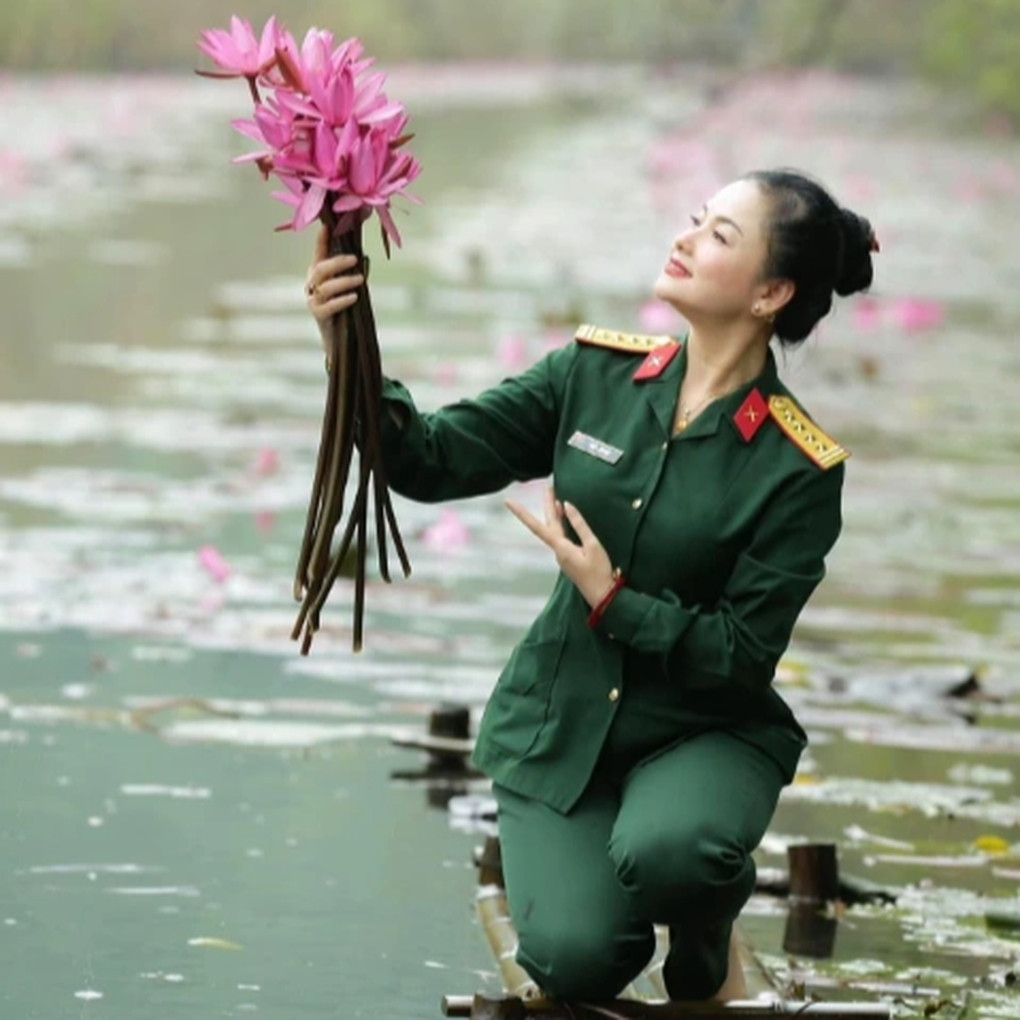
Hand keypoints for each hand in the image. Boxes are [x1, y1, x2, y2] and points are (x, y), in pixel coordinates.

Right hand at [306, 224, 364, 353]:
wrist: (339, 336)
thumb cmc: (345, 306)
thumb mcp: (348, 285)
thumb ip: (352, 271)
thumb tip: (363, 255)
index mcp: (318, 273)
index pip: (319, 253)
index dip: (321, 240)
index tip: (327, 227)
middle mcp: (313, 284)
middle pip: (321, 268)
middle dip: (337, 262)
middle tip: (355, 259)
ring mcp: (313, 299)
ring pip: (325, 287)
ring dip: (344, 281)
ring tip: (360, 280)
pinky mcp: (318, 315)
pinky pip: (328, 306)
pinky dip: (341, 300)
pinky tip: (354, 297)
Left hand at [505, 486, 614, 607]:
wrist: (603, 596)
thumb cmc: (599, 572)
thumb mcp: (593, 545)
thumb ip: (580, 525)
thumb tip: (567, 505)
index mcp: (561, 547)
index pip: (537, 526)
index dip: (522, 513)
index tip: (508, 502)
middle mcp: (558, 551)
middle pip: (548, 524)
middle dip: (548, 505)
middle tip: (548, 487)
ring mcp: (563, 555)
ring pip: (554, 529)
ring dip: (555, 512)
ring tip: (555, 496)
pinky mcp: (569, 557)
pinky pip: (561, 535)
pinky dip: (562, 523)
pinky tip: (564, 515)